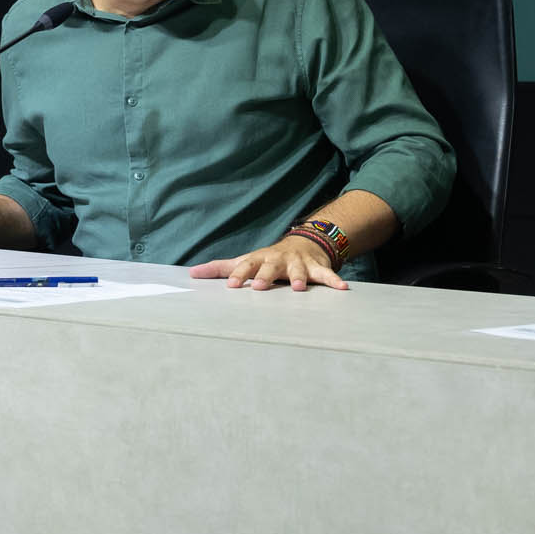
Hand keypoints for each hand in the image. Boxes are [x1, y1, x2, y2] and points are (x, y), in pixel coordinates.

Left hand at [189, 236, 347, 291]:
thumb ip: (220, 269)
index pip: (247, 266)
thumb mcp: (245, 260)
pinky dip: (334, 281)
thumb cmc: (267, 259)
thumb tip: (191, 274)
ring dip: (300, 278)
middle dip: (266, 276)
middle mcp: (278, 260)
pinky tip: (343, 289)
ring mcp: (298, 264)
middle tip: (260, 286)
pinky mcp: (317, 268)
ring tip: (300, 289)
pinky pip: (326, 275)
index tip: (232, 285)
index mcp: (259, 260)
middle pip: (271, 267)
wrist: (303, 244)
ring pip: (299, 271)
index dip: (240, 274)